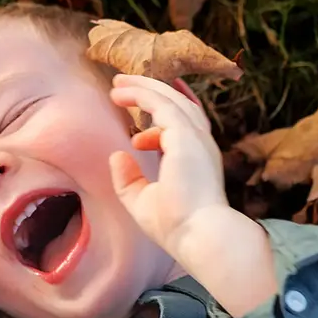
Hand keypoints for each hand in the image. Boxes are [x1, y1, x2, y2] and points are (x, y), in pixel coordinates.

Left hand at [107, 74, 229, 256]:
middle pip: (180, 107)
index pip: (183, 131)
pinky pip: (161, 104)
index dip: (158, 128)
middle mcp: (200, 146)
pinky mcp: (185, 135)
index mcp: (196, 162)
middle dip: (153, 92)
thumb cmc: (177, 225)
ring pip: (172, 99)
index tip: (136, 135)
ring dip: (145, 87)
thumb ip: (129, 180)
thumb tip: (117, 154)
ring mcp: (196, 138)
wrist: (198, 235)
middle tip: (125, 83)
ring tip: (119, 82)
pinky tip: (120, 93)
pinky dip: (141, 95)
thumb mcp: (143, 201)